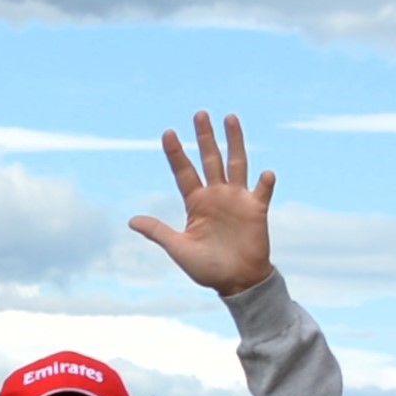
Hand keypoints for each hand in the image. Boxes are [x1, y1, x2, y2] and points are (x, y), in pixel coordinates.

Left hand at [127, 110, 272, 292]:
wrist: (236, 281)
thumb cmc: (206, 267)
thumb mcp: (179, 249)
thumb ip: (158, 232)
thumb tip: (131, 221)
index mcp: (196, 203)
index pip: (184, 172)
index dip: (176, 153)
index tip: (168, 132)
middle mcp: (217, 195)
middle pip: (210, 159)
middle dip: (205, 137)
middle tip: (200, 114)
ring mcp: (238, 199)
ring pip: (237, 163)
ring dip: (234, 141)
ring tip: (230, 118)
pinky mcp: (257, 209)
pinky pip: (262, 190)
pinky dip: (265, 182)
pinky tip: (265, 173)